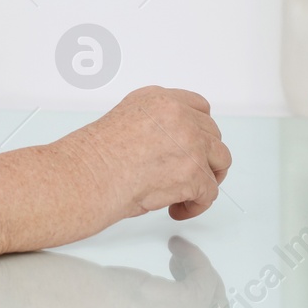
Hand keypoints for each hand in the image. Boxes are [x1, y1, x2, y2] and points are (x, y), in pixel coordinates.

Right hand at [62, 86, 231, 223]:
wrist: (87, 176)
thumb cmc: (95, 157)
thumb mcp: (125, 119)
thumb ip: (154, 124)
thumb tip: (170, 146)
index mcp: (160, 99)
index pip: (200, 107)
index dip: (200, 130)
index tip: (197, 144)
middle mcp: (178, 115)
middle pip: (213, 134)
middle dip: (205, 156)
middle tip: (192, 174)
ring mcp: (190, 143)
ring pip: (220, 161)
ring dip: (207, 179)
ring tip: (188, 193)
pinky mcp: (194, 173)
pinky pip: (210, 192)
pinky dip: (196, 205)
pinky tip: (177, 209)